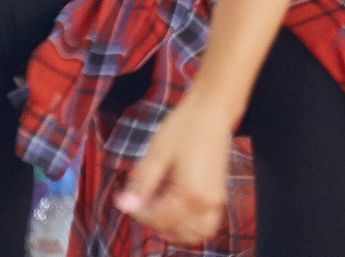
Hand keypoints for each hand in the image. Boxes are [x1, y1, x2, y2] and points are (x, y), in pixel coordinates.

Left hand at [115, 92, 233, 243]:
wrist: (213, 109)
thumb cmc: (185, 127)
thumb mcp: (157, 153)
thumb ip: (141, 184)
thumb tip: (125, 205)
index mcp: (190, 193)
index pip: (158, 219)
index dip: (138, 211)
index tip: (126, 198)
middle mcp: (206, 201)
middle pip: (177, 231)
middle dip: (156, 222)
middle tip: (143, 203)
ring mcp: (216, 199)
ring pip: (197, 233)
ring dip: (177, 230)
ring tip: (160, 212)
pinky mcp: (219, 193)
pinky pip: (206, 222)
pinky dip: (191, 224)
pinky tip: (175, 209)